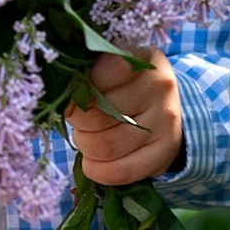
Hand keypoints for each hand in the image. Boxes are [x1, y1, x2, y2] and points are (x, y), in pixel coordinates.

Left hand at [67, 50, 184, 189]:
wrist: (162, 106)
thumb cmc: (123, 84)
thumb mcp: (107, 68)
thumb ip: (86, 74)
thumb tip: (61, 91)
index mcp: (140, 58)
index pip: (95, 79)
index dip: (75, 94)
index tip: (73, 96)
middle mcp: (160, 86)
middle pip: (96, 115)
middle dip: (77, 122)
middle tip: (79, 120)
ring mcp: (167, 121)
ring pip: (105, 146)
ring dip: (86, 146)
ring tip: (88, 137)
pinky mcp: (165, 152)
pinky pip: (120, 171)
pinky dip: (97, 170)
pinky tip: (93, 162)